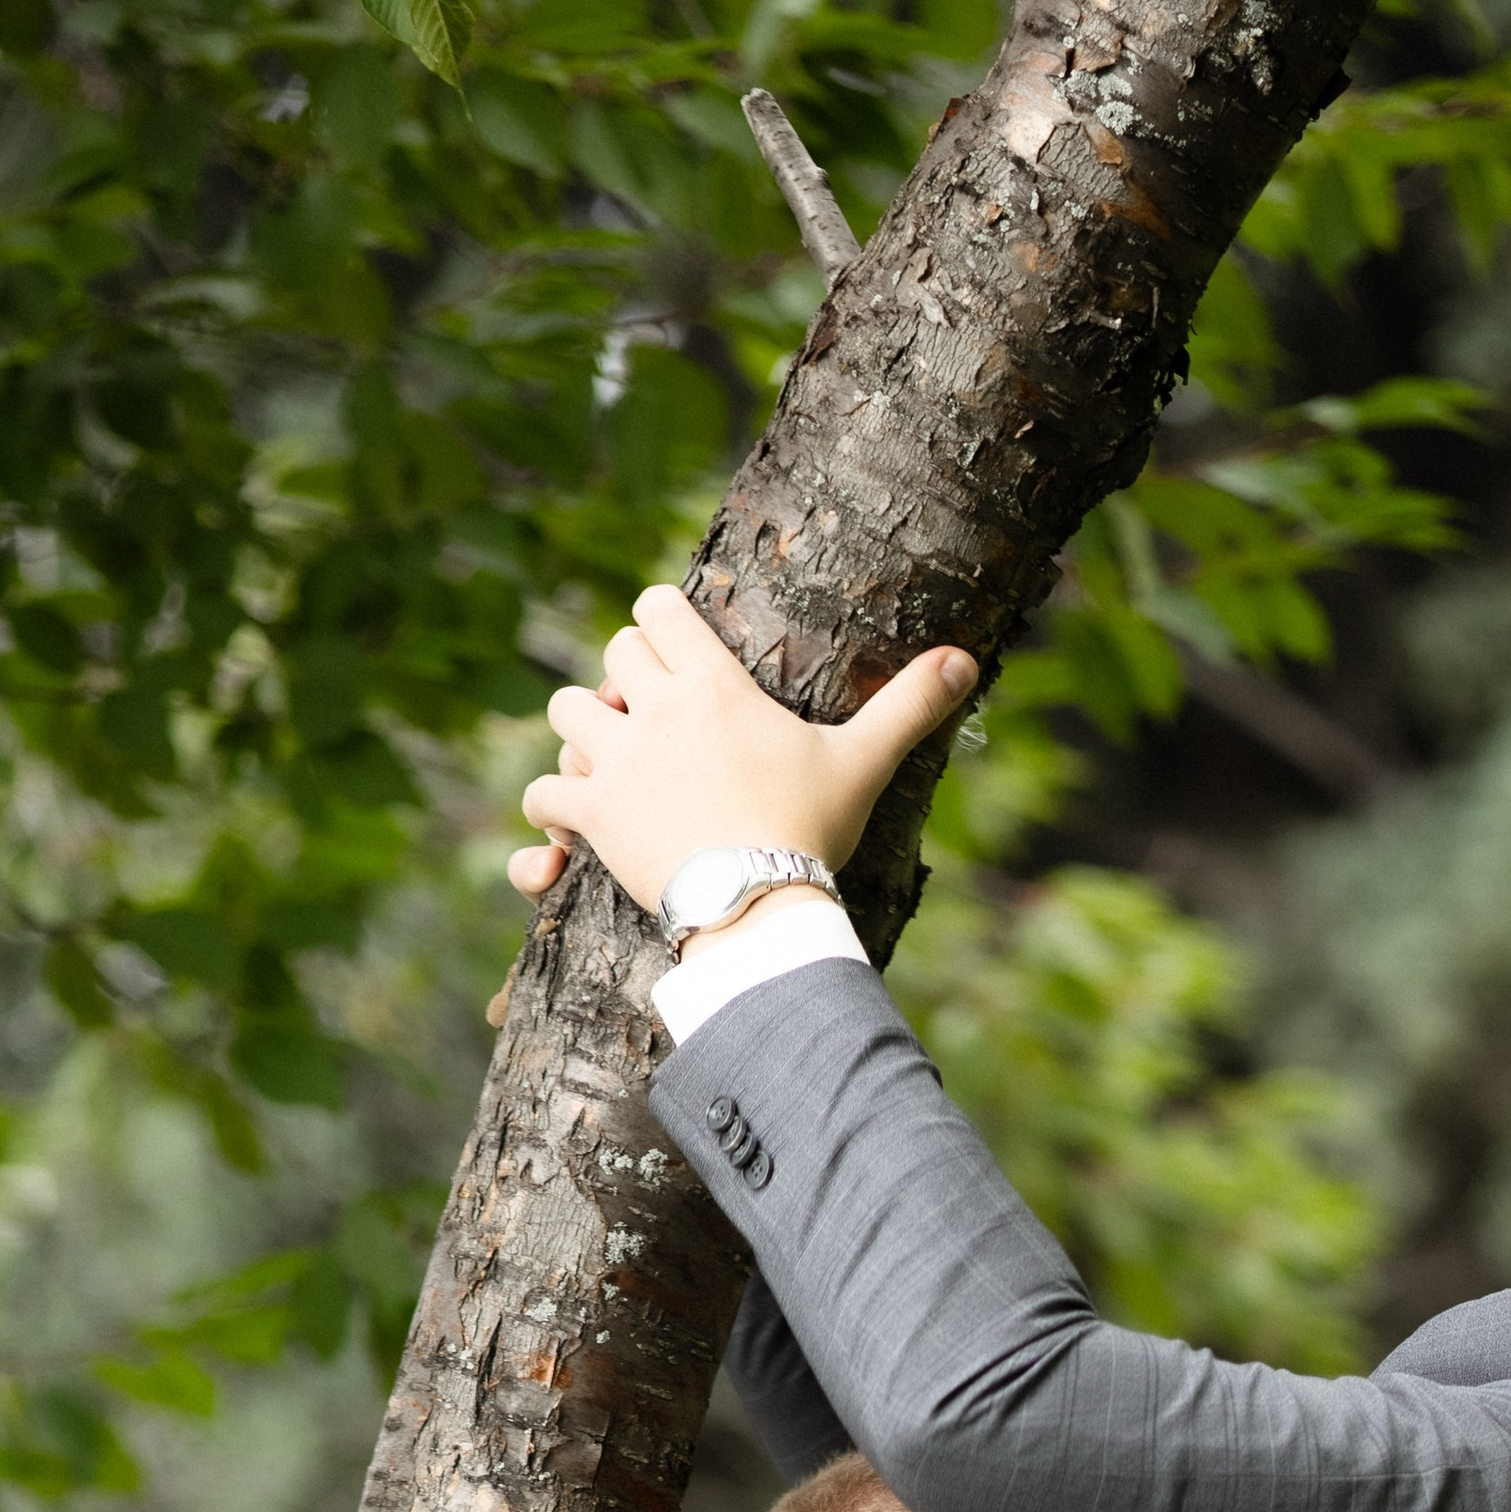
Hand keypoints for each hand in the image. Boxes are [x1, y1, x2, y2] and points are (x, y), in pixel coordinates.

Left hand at [508, 586, 975, 926]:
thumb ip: (909, 705)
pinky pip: (544, 792)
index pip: (657, 608)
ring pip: (564, 711)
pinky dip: (550, 809)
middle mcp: (655, 710)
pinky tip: (570, 828)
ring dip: (581, 733)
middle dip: (625, 678)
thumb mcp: (863, 762)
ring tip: (610, 763)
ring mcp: (617, 762)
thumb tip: (967, 659)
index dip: (659, 622)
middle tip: (651, 717)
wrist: (761, 903)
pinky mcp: (592, 816)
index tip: (673, 655)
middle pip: (610, 652)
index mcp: (712, 683)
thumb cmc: (811, 830)